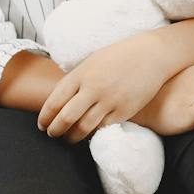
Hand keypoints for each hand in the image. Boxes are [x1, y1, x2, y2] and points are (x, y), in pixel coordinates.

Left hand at [38, 36, 175, 142]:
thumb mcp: (92, 61)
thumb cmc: (119, 56)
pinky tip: (88, 134)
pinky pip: (103, 128)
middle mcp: (94, 88)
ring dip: (72, 137)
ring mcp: (110, 101)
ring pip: (84, 128)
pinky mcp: (125, 111)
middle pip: (66, 118)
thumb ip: (76, 79)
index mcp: (82, 74)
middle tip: (52, 134)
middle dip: (55, 130)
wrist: (151, 54)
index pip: (55, 101)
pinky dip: (93, 134)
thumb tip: (59, 100)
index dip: (45, 117)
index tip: (42, 125)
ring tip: (68, 139)